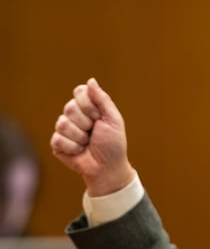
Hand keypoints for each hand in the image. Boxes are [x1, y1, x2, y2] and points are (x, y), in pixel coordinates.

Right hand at [50, 78, 134, 195]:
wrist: (107, 167)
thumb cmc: (113, 144)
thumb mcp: (113, 119)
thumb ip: (102, 99)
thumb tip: (91, 81)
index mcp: (89, 107)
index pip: (79, 91)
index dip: (89, 104)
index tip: (98, 116)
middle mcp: (75, 115)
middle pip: (70, 107)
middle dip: (86, 122)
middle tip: (94, 132)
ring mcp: (64, 129)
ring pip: (63, 123)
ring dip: (80, 136)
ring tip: (88, 142)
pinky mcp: (57, 143)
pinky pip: (58, 139)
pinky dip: (73, 147)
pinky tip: (79, 151)